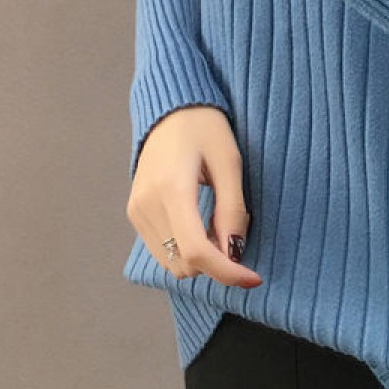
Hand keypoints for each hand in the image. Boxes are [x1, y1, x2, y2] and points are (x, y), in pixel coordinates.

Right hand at [127, 105, 262, 288]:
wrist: (171, 110)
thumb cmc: (205, 128)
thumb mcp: (229, 162)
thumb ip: (232, 209)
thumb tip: (235, 253)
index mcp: (172, 189)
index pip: (196, 251)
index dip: (227, 272)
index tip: (254, 278)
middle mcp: (147, 204)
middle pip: (183, 264)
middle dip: (216, 263)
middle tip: (237, 237)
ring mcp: (136, 210)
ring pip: (171, 263)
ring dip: (200, 259)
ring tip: (218, 228)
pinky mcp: (134, 212)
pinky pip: (162, 250)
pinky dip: (185, 251)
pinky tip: (201, 228)